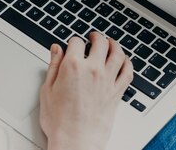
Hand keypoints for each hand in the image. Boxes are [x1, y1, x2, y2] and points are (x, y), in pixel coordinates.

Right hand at [39, 32, 133, 149]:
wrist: (75, 141)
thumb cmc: (60, 121)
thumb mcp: (47, 90)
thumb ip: (53, 66)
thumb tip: (56, 50)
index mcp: (73, 66)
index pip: (76, 42)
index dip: (73, 41)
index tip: (72, 44)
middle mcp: (93, 70)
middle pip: (100, 42)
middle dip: (96, 36)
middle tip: (93, 36)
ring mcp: (107, 81)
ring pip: (117, 53)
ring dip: (114, 44)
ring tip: (110, 43)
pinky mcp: (117, 93)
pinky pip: (128, 72)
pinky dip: (127, 63)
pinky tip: (124, 61)